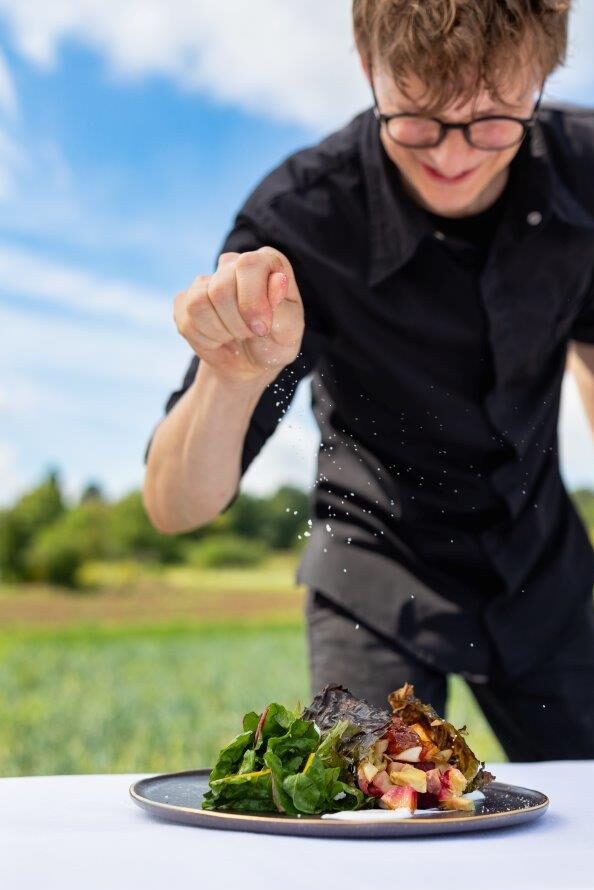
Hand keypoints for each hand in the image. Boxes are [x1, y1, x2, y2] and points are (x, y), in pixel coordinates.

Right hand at [174, 247, 304, 384]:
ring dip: (221, 332)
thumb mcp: (289, 333)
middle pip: (220, 287)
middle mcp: (234, 264)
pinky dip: (205, 339)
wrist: (250, 365)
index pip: (248, 264)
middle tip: (250, 333)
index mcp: (267, 262)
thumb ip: (284, 308)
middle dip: (237, 323)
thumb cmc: (274, 343)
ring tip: (235, 335)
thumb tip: (279, 280)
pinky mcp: (185, 300)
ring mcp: (206, 281)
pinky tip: (219, 338)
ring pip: (199, 303)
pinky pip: (186, 319)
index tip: (261, 329)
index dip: (252, 302)